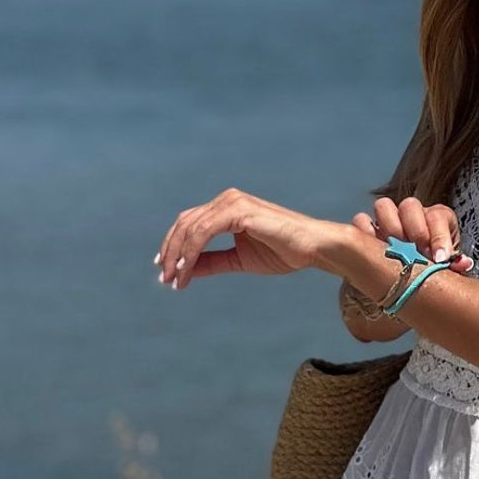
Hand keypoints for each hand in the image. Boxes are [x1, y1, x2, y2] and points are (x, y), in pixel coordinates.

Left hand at [154, 187, 330, 289]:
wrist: (312, 247)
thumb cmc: (283, 251)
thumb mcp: (239, 260)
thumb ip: (213, 261)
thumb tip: (185, 270)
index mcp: (228, 207)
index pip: (190, 223)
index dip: (173, 245)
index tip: (166, 270)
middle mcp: (227, 200)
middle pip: (185, 223)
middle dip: (171, 251)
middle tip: (165, 278)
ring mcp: (232, 202)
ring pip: (191, 227)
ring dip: (178, 255)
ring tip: (174, 278)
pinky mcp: (238, 210)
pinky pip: (203, 232)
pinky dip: (191, 252)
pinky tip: (186, 269)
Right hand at [363, 196, 473, 271]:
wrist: (416, 281)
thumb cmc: (435, 271)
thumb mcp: (450, 269)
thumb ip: (456, 264)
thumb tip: (462, 262)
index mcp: (437, 219)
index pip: (438, 216)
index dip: (438, 236)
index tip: (439, 258)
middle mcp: (413, 215)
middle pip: (409, 206)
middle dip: (414, 230)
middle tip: (418, 253)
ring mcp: (390, 220)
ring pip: (384, 206)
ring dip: (389, 228)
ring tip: (395, 251)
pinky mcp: (370, 231)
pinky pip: (361, 221)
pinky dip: (366, 233)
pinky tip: (374, 252)